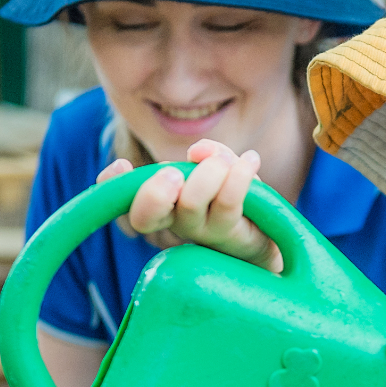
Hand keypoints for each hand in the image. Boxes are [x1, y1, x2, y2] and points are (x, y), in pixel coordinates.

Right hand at [96, 139, 279, 270]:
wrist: (273, 234)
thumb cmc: (237, 197)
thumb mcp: (221, 167)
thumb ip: (209, 154)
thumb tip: (198, 152)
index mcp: (163, 203)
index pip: (124, 199)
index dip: (112, 185)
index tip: (122, 165)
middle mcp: (174, 221)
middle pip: (144, 217)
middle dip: (153, 193)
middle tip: (174, 172)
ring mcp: (201, 231)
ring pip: (190, 203)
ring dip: (208, 173)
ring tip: (226, 163)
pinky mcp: (231, 235)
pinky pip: (229, 202)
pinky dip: (239, 175)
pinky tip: (251, 161)